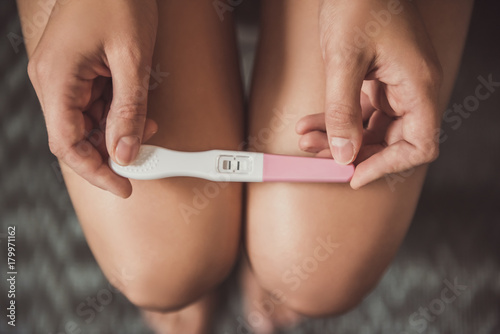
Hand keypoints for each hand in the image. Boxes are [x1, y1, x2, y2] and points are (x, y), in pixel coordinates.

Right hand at [28, 0, 158, 197]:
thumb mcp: (132, 59)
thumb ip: (129, 109)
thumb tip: (126, 151)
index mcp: (56, 78)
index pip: (67, 144)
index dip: (95, 171)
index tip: (122, 186)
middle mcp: (53, 79)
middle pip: (75, 136)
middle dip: (109, 153)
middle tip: (140, 163)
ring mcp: (64, 75)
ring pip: (87, 122)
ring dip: (117, 132)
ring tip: (148, 130)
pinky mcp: (78, 70)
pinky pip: (94, 104)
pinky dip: (116, 114)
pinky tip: (139, 113)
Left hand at [297, 0, 441, 188]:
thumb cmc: (358, 4)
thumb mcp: (343, 61)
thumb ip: (343, 111)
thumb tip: (343, 153)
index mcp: (417, 85)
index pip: (419, 144)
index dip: (389, 165)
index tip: (355, 174)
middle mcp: (412, 87)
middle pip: (390, 139)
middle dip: (351, 150)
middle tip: (317, 154)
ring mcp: (396, 83)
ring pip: (370, 126)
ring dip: (337, 135)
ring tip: (306, 138)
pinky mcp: (379, 79)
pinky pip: (360, 109)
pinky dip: (337, 118)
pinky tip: (311, 122)